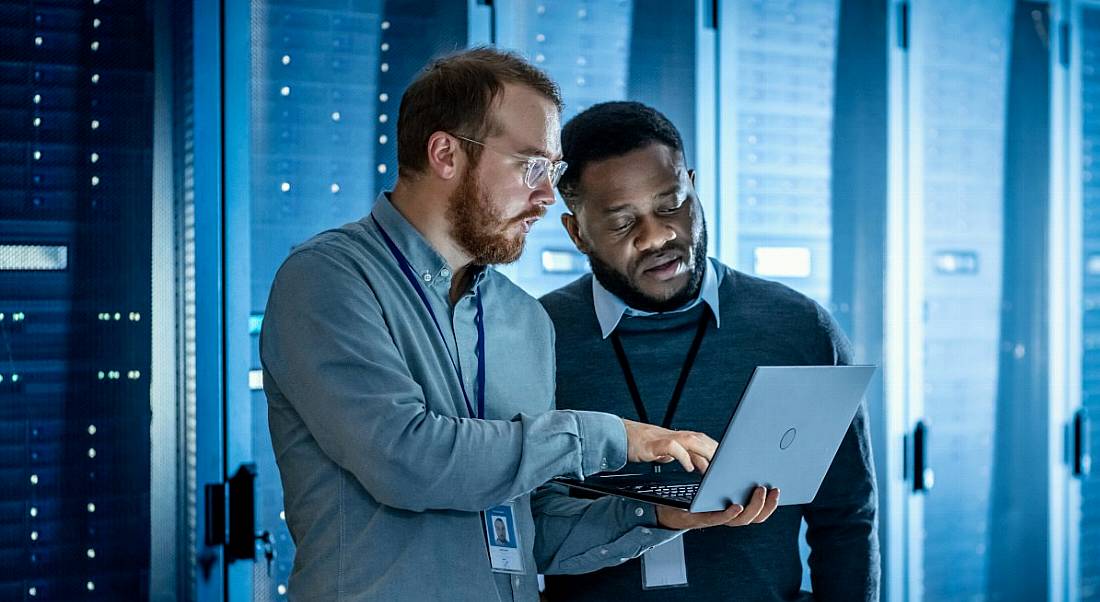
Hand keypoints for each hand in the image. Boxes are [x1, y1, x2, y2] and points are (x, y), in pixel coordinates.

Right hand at [622, 419, 717, 472]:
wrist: (618, 435)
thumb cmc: (640, 443)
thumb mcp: (663, 451)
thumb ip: (679, 455)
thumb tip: (694, 463)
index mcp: (677, 437)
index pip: (701, 440)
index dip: (714, 448)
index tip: (726, 460)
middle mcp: (673, 435)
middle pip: (700, 439)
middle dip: (714, 451)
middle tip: (725, 466)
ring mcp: (664, 438)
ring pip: (690, 441)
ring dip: (703, 453)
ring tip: (712, 468)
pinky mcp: (654, 444)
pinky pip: (673, 448)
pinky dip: (683, 456)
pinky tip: (689, 467)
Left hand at [655, 486, 780, 529]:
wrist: (666, 506)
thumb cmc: (692, 495)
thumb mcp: (714, 482)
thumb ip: (729, 476)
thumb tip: (747, 459)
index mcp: (734, 508)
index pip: (759, 510)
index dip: (772, 503)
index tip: (780, 488)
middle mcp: (728, 515)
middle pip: (755, 516)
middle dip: (768, 504)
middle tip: (774, 489)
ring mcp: (716, 518)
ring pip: (741, 519)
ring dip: (753, 507)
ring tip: (760, 491)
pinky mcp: (702, 518)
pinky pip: (719, 518)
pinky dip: (730, 513)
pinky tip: (737, 504)